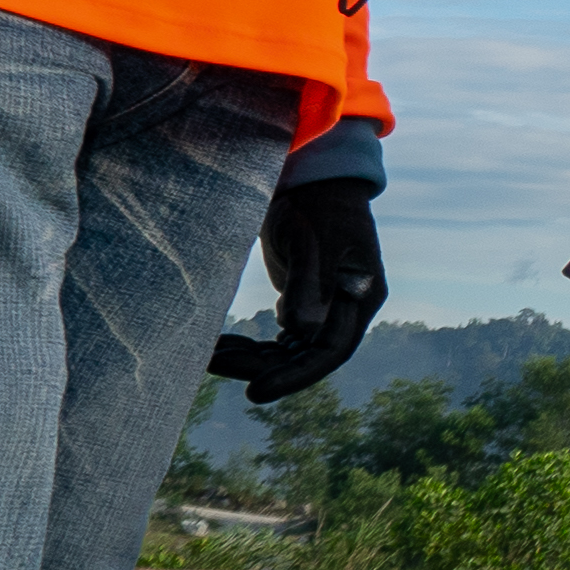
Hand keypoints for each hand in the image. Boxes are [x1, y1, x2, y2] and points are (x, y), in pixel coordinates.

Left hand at [208, 173, 385, 399]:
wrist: (311, 178)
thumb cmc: (317, 203)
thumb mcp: (313, 239)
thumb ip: (308, 282)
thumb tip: (299, 328)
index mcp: (360, 298)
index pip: (329, 352)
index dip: (295, 376)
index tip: (255, 391)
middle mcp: (345, 311)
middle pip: (304, 357)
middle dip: (262, 367)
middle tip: (213, 364)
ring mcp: (323, 309)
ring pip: (287, 351)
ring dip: (251, 357)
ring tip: (209, 355)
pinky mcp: (301, 303)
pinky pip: (277, 339)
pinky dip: (251, 345)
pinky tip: (220, 345)